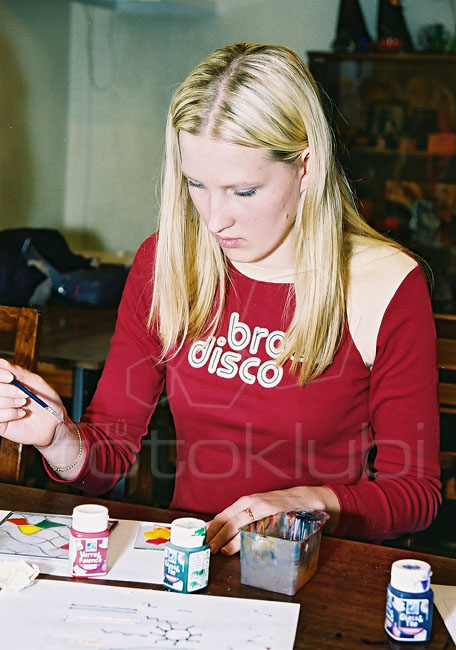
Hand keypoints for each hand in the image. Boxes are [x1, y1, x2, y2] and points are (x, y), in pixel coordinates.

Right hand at [0, 358, 65, 446]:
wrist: (53, 421)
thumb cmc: (45, 400)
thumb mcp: (35, 383)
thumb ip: (19, 373)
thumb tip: (2, 362)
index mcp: (6, 382)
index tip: (11, 378)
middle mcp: (0, 394)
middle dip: (8, 390)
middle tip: (24, 394)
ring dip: (10, 402)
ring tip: (24, 403)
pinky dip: (10, 414)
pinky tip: (21, 414)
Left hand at [205, 486, 339, 555]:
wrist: (304, 498)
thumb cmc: (278, 506)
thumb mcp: (258, 508)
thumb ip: (242, 519)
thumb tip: (221, 534)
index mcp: (245, 502)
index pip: (222, 515)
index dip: (210, 528)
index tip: (200, 539)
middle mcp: (252, 503)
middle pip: (229, 520)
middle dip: (216, 536)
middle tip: (208, 548)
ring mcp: (264, 509)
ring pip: (241, 525)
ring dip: (229, 539)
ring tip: (221, 550)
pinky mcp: (275, 516)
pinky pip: (259, 529)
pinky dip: (249, 538)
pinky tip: (244, 546)